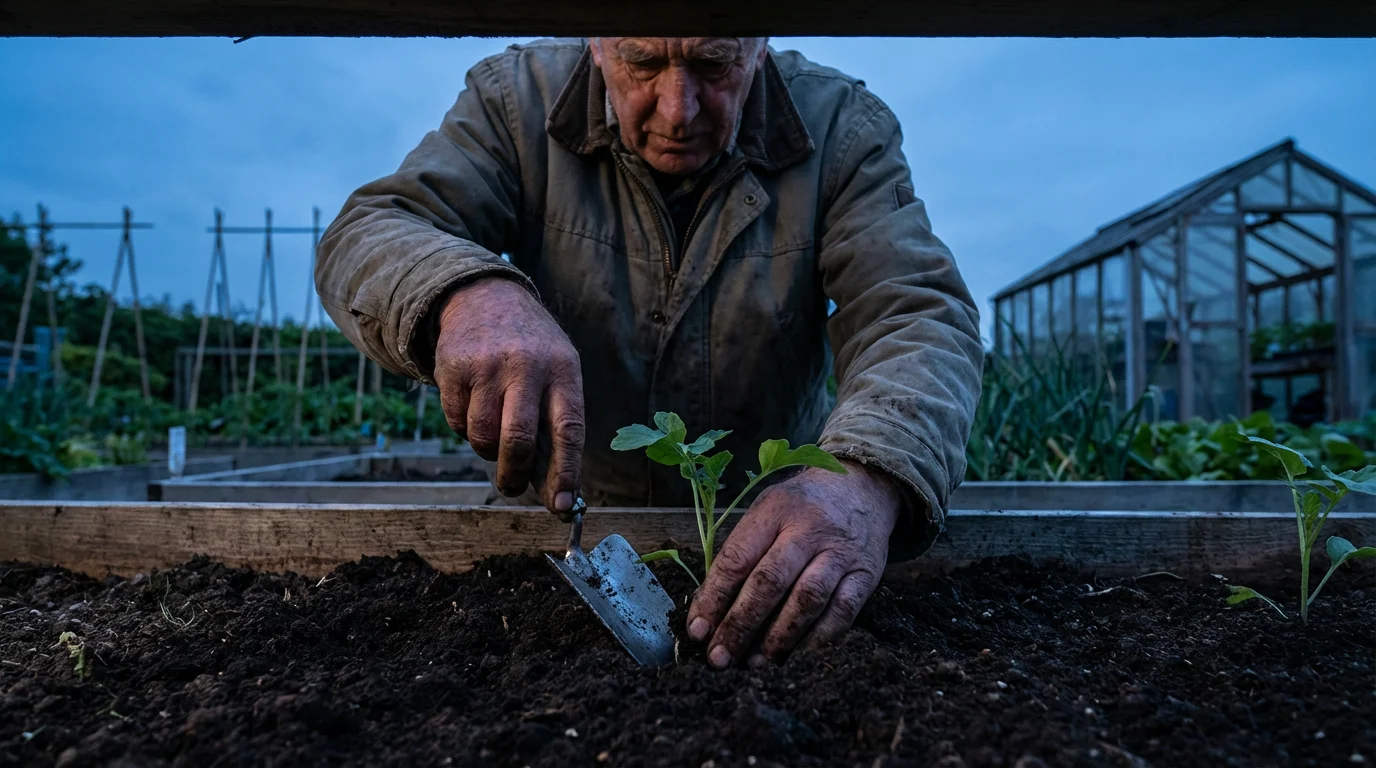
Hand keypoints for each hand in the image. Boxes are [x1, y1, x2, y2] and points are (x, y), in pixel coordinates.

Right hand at [434, 277, 584, 514]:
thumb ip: (558, 420)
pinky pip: (456, 423)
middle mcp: (526, 365)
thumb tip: (558, 490)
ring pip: (483, 437)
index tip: (562, 507)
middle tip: (512, 487)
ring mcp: (487, 366)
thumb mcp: (558, 370)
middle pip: (518, 441)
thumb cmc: (532, 350)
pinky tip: (473, 407)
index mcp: (563, 369)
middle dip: (515, 476)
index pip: (568, 430)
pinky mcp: (453, 368)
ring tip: (493, 434)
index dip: (566, 474)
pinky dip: (464, 429)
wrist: (486, 297)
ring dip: (487, 450)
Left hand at [686, 460, 901, 667]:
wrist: (860, 487)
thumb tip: (710, 609)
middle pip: (770, 582)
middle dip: (740, 625)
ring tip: (754, 663)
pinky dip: (816, 640)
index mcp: (774, 510)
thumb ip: (742, 551)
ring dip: (777, 638)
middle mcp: (809, 529)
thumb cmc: (800, 507)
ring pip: (807, 600)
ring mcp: (841, 552)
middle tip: (719, 657)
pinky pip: (842, 613)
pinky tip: (794, 656)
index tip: (697, 631)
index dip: (714, 598)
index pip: (738, 558)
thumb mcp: (766, 511)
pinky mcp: (867, 574)